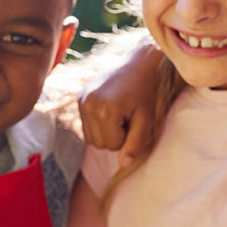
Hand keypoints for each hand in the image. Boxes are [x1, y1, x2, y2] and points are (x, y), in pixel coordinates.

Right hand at [79, 40, 161, 165]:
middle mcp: (88, 104)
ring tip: (120, 113)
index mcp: (104, 109)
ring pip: (91, 138)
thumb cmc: (146, 92)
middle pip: (99, 144)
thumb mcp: (147, 119)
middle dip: (116, 136)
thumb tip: (123, 164)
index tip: (134, 119)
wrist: (138, 62)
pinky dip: (99, 124)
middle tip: (128, 116)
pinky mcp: (80, 97)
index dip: (127, 137)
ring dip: (106, 131)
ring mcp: (81, 99)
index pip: (112, 145)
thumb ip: (136, 143)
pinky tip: (111, 109)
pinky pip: (87, 126)